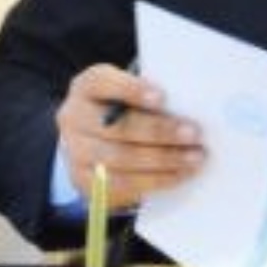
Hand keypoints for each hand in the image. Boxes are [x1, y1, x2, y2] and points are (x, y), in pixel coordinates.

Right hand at [59, 63, 206, 206]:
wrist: (97, 143)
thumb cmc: (125, 111)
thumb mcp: (131, 95)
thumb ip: (151, 97)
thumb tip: (188, 108)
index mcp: (86, 87)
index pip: (103, 82)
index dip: (132, 89)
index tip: (162, 97)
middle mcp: (73, 117)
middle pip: (116, 126)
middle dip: (158, 131)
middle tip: (193, 134)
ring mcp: (76, 152)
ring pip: (120, 159)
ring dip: (162, 160)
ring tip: (193, 158)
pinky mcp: (84, 181)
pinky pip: (121, 185)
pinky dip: (154, 181)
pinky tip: (178, 174)